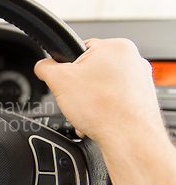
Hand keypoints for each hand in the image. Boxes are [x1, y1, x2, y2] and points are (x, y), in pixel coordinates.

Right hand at [34, 38, 175, 184]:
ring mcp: (141, 80)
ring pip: (103, 86)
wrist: (128, 138)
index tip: (66, 81)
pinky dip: (104, 108)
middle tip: (77, 99)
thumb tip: (42, 66)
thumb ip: (45, 67)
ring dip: (91, 99)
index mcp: (116, 46)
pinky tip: (99, 118)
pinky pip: (115, 99)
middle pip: (92, 69)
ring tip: (89, 111)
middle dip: (80, 86)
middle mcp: (133, 60)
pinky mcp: (142, 99)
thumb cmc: (103, 108)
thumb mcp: (59, 80)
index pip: (81, 49)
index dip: (68, 67)